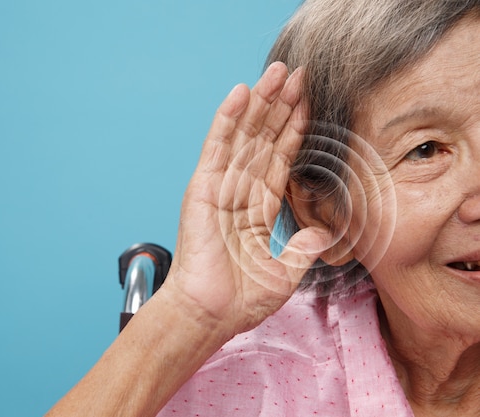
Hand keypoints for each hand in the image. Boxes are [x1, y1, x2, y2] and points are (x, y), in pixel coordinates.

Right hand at [161, 62, 331, 338]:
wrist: (211, 314)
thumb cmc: (240, 300)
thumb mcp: (284, 274)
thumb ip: (301, 248)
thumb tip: (322, 232)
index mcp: (256, 209)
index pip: (279, 160)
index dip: (295, 132)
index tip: (310, 104)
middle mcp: (238, 192)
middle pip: (263, 140)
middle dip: (281, 107)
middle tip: (299, 74)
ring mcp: (219, 186)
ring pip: (243, 136)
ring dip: (261, 103)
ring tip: (278, 72)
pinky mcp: (203, 187)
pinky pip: (217, 146)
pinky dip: (228, 118)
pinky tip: (241, 93)